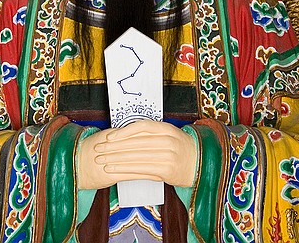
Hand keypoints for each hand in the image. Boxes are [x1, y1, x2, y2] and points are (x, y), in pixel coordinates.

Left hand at [77, 120, 196, 189]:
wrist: (200, 164)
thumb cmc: (180, 148)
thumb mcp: (169, 134)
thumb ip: (151, 134)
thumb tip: (125, 133)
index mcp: (167, 128)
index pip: (142, 127)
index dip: (124, 131)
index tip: (108, 136)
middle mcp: (168, 141)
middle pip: (135, 143)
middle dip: (114, 146)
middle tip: (98, 148)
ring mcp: (168, 156)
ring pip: (136, 157)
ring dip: (115, 159)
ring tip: (101, 160)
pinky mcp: (166, 171)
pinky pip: (141, 170)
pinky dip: (124, 169)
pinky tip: (113, 169)